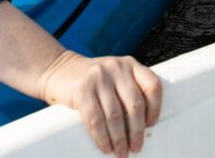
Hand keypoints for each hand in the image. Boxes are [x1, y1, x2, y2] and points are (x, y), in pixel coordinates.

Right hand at [38, 51, 161, 157]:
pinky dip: (102, 137)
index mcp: (130, 64)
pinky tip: (105, 147)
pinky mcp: (82, 90)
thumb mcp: (115, 75)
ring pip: (115, 115)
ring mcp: (99, 78)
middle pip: (134, 104)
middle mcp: (117, 68)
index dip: (155, 108)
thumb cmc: (93, 79)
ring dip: (120, 139)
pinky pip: (95, 119)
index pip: (152, 85)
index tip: (151, 125)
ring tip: (121, 152)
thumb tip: (143, 126)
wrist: (59, 70)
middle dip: (137, 131)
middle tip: (136, 147)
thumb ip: (128, 90)